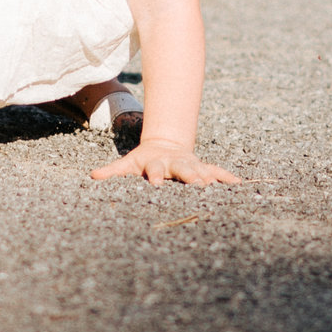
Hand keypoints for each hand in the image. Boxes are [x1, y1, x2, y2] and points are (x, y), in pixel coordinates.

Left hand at [90, 138, 241, 185]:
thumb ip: (112, 171)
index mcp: (155, 163)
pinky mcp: (202, 166)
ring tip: (217, 186)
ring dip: (209, 178)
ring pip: (201, 169)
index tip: (156, 184)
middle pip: (182, 169)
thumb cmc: (143, 160)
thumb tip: (92, 176)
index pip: (154, 170)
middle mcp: (175, 163)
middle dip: (189, 175)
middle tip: (196, 184)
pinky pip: (216, 171)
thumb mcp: (128, 164)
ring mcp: (190, 164)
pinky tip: (239, 184)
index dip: (155, 176)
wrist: (164, 144)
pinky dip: (226, 177)